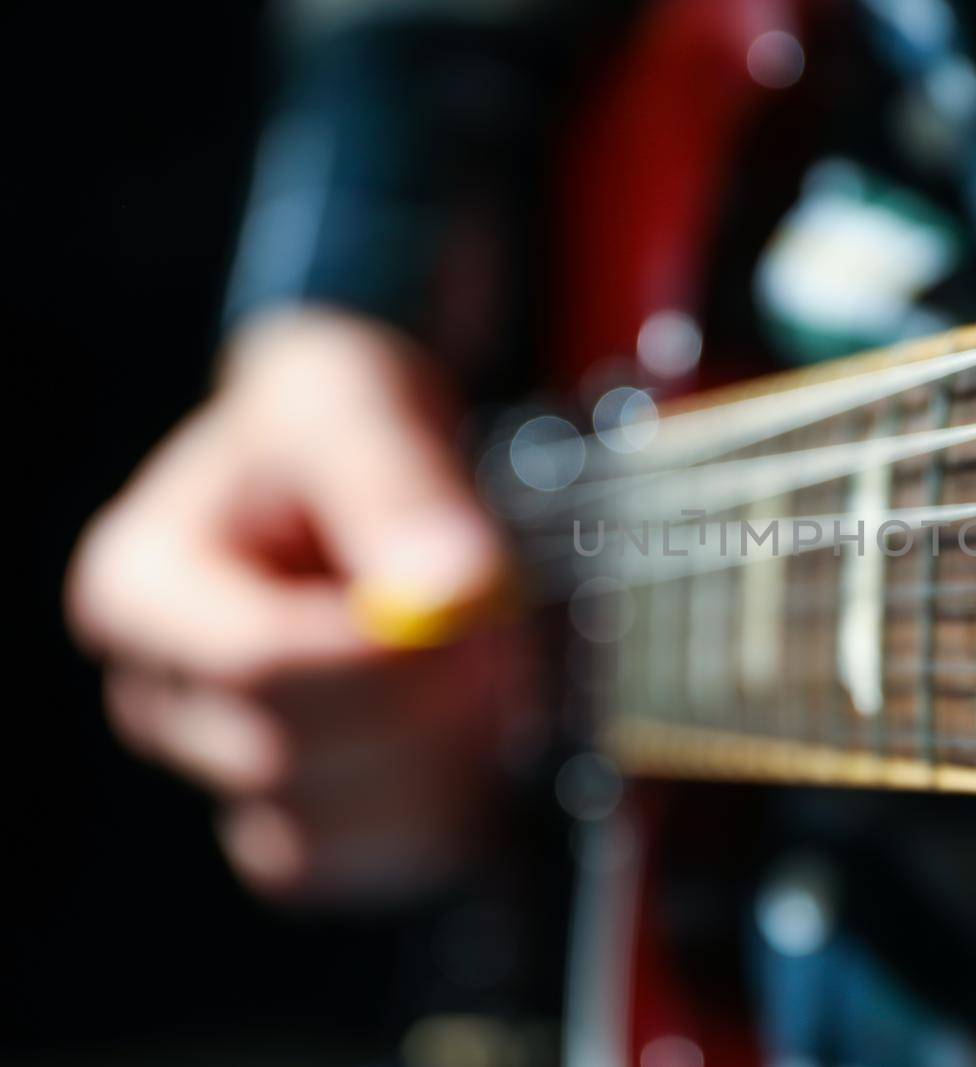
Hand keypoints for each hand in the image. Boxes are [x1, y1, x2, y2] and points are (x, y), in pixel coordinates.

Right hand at [67, 309, 525, 902]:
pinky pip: (374, 868)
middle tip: (504, 627)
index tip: (482, 610)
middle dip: (425, 704)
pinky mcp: (311, 821)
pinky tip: (486, 732)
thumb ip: (397, 485)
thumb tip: (454, 590)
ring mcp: (232, 774)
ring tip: (490, 669)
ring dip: (443, 767)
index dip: (384, 659)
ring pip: (328, 843)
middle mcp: (167, 701)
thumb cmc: (336, 427)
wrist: (358, 466)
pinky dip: (451, 814)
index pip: (251, 667)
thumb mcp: (358, 404)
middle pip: (288, 765)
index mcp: (144, 588)